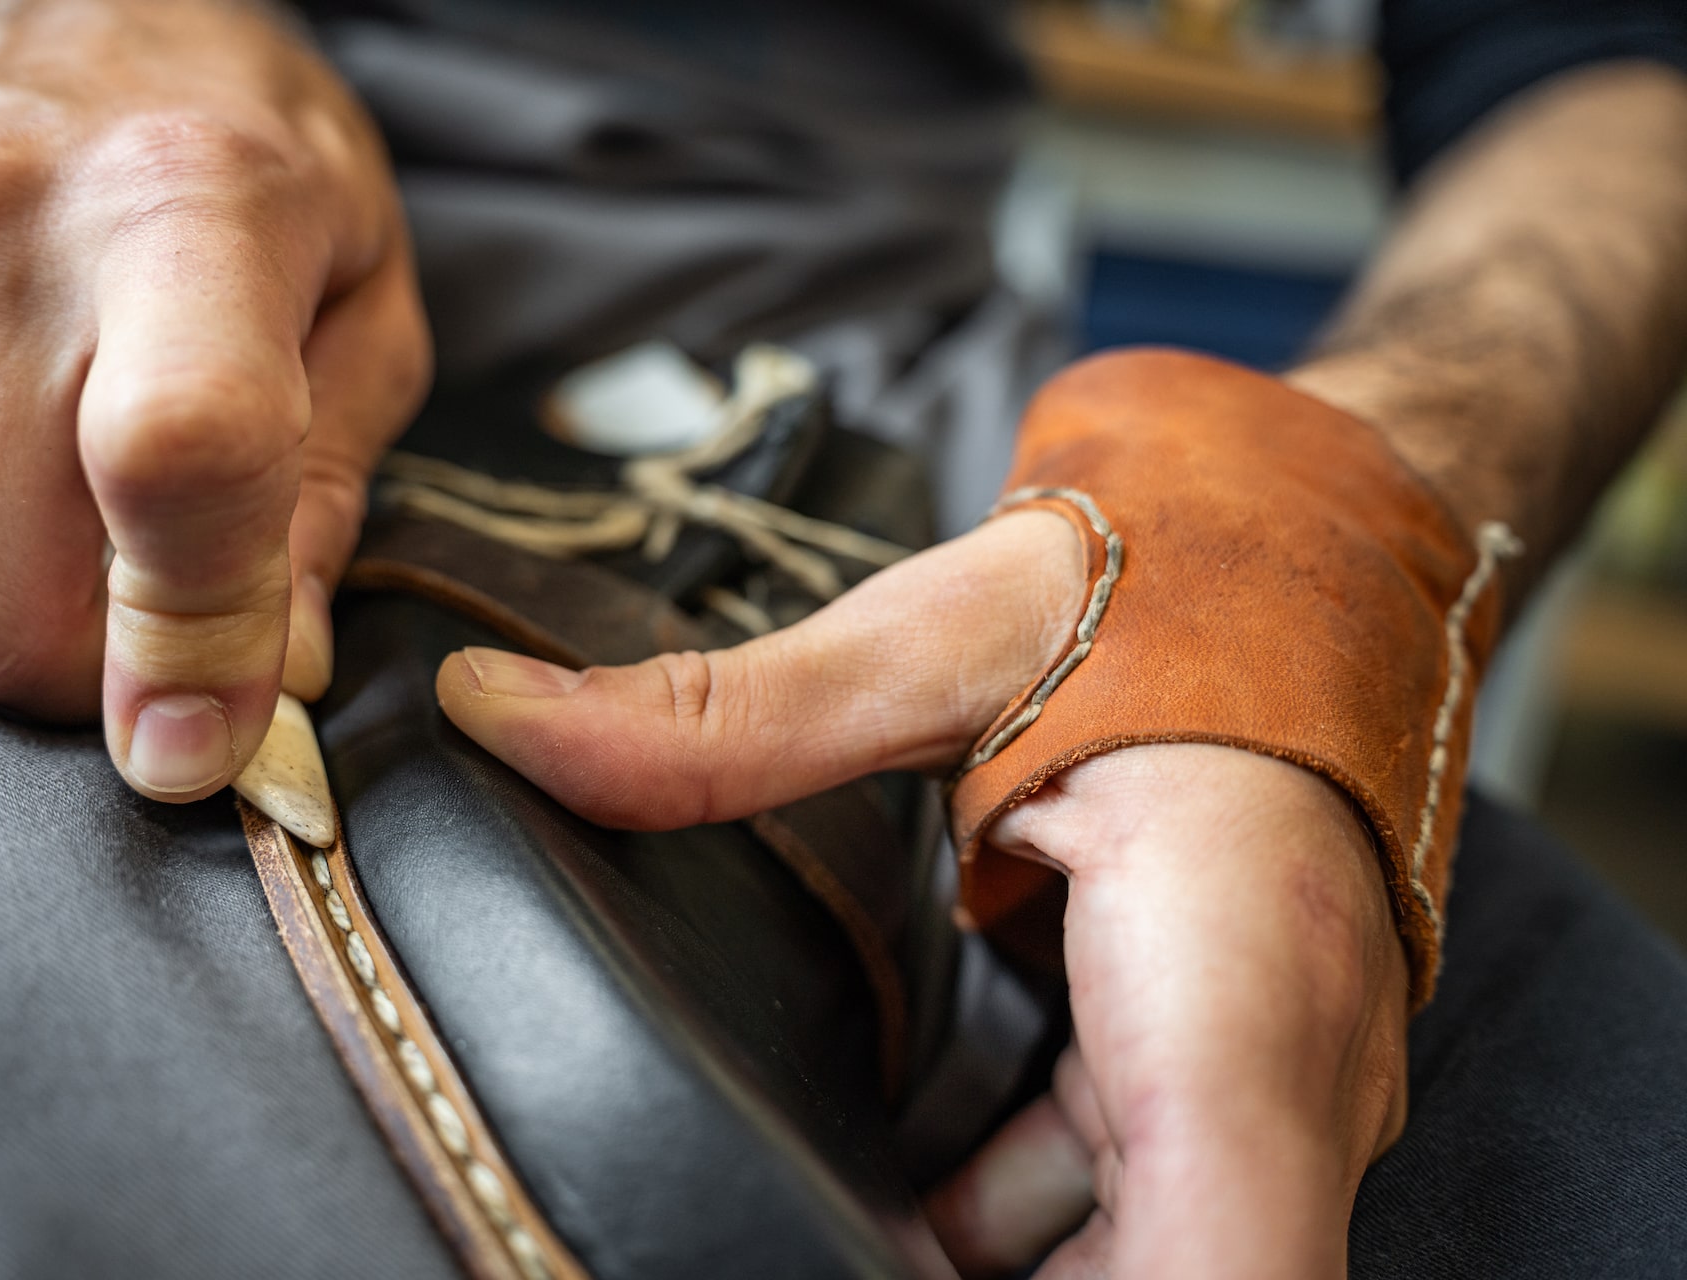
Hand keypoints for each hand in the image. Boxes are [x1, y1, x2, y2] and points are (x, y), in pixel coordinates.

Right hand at [0, 0, 428, 799]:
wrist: (72, 14)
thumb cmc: (251, 155)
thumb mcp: (365, 302)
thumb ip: (324, 490)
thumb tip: (272, 676)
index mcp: (189, 204)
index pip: (174, 459)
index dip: (190, 638)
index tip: (199, 746)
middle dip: (91, 677)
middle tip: (167, 626)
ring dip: (36, 596)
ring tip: (93, 469)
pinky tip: (15, 422)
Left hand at [434, 510, 1408, 1277]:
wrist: (1321, 540)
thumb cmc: (1166, 573)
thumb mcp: (939, 640)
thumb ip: (726, 715)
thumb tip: (490, 716)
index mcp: (1229, 980)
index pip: (1223, 1268)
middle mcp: (1284, 1070)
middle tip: (802, 1258)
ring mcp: (1275, 1083)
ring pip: (1155, 1266)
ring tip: (817, 1249)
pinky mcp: (1231, 1070)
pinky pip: (1136, 1209)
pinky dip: (1021, 1240)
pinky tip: (901, 1229)